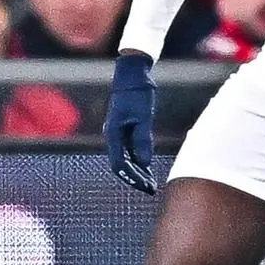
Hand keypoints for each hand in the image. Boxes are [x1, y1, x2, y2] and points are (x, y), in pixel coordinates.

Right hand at [103, 51, 156, 193]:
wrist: (132, 75)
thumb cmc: (137, 93)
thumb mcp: (144, 116)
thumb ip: (143, 139)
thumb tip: (144, 163)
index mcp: (113, 133)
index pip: (119, 164)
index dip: (132, 177)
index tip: (146, 186)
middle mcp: (113, 136)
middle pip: (121, 165)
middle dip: (136, 178)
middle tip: (151, 189)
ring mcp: (118, 134)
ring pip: (125, 159)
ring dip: (138, 172)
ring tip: (151, 183)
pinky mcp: (124, 130)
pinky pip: (129, 151)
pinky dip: (139, 161)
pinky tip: (148, 169)